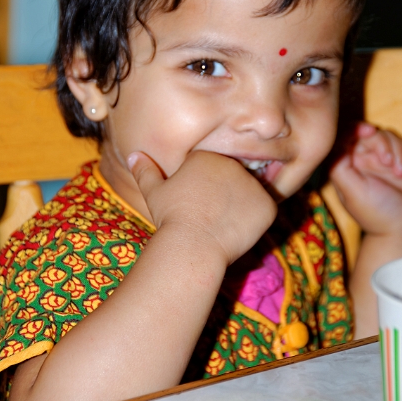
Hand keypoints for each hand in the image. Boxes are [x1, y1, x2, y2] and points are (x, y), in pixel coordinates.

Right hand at [128, 151, 276, 266]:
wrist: (192, 245)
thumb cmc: (170, 218)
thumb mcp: (153, 192)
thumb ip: (145, 171)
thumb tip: (134, 155)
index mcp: (207, 156)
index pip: (211, 171)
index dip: (203, 191)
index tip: (195, 206)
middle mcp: (233, 164)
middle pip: (232, 180)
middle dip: (223, 196)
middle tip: (209, 218)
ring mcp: (252, 183)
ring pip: (248, 195)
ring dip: (239, 208)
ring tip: (222, 226)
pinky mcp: (268, 203)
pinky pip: (264, 210)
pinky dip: (255, 222)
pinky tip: (237, 232)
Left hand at [329, 122, 401, 237]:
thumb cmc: (375, 213)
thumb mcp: (351, 190)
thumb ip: (340, 166)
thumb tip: (340, 142)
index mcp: (346, 164)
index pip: (347, 135)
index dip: (357, 128)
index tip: (369, 131)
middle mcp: (363, 159)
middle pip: (372, 132)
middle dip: (383, 143)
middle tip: (388, 164)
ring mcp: (383, 159)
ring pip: (391, 135)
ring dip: (399, 152)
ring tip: (401, 174)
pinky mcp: (401, 161)